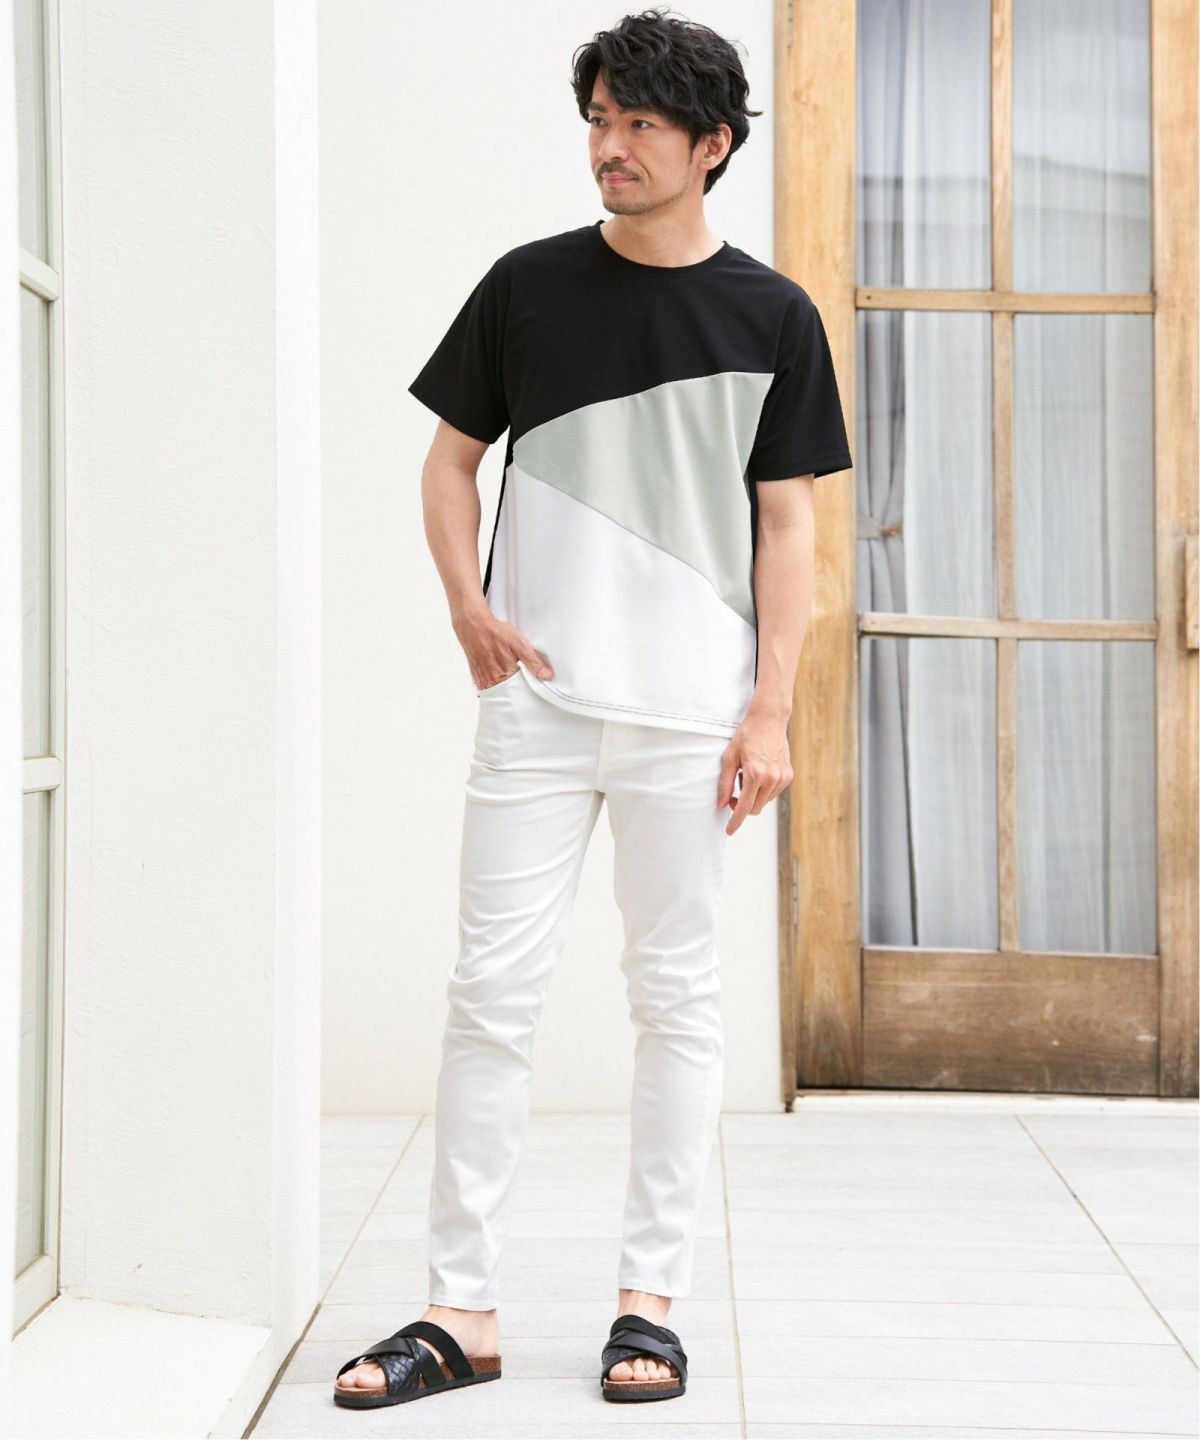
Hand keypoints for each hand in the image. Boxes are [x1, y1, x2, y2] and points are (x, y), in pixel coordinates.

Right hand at [454, 608, 552, 691]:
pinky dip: (496, 686)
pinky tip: (500, 679)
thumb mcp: (519, 644)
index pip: (522, 692)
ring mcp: (483, 680)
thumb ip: (533, 661)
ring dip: (506, 690)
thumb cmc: (495, 633)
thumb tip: (547, 675)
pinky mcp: (477, 677)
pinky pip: (488, 688)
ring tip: (512, 681)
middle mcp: (492, 680)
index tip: (535, 688)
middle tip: (524, 685)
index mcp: (504, 675)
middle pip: (509, 694)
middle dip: (518, 692)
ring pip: (498, 693)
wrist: (473, 626)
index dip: (529, 691)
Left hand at [717, 706, 792, 835]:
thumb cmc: (746, 736)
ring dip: (753, 796)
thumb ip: (725, 783)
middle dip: (743, 805)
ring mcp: (782, 777)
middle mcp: (771, 778)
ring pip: (764, 801)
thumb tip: (721, 804)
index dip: (736, 821)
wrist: (768, 720)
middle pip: (755, 808)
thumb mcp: (729, 758)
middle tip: (733, 793)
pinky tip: (759, 772)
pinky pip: (773, 793)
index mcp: (755, 774)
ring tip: (747, 775)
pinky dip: (763, 789)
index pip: (745, 807)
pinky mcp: (788, 775)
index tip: (729, 831)